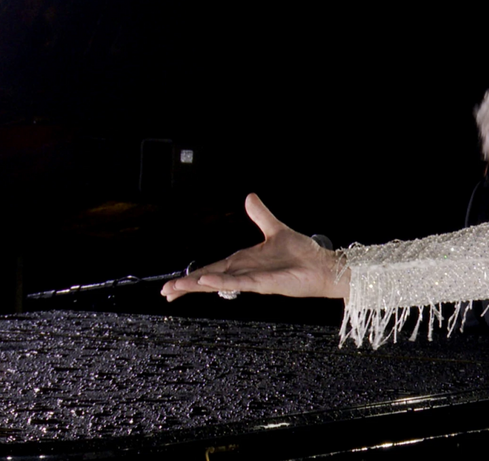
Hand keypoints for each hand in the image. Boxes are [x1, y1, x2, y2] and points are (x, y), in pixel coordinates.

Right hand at [161, 193, 349, 301]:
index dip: (193, 276)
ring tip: (176, 289)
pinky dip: (222, 281)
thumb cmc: (303, 253)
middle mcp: (245, 272)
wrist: (323, 265)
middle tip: (165, 292)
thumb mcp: (276, 228)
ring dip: (197, 285)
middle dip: (187, 286)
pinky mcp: (264, 283)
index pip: (212, 269)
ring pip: (219, 282)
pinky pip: (239, 282)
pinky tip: (207, 282)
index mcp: (244, 261)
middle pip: (209, 279)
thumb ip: (260, 215)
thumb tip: (249, 197)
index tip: (173, 285)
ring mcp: (253, 279)